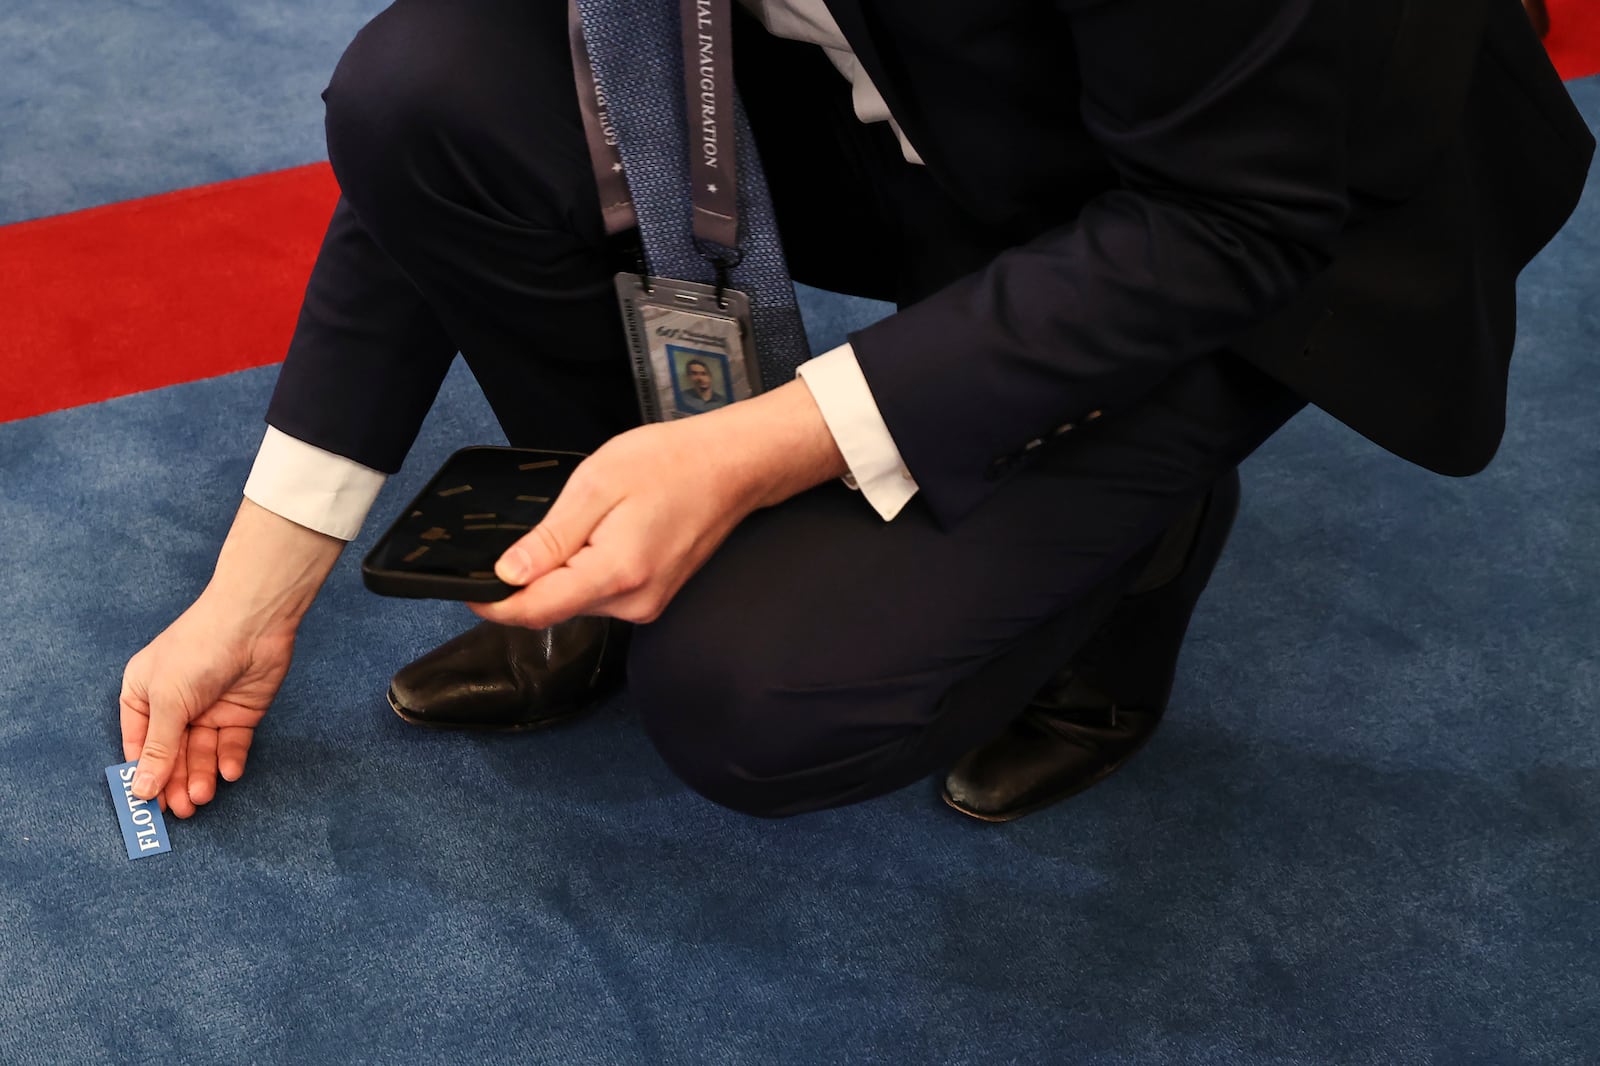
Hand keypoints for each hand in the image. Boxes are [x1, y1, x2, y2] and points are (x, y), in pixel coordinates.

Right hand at [117, 497, 343, 815]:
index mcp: (142, 696)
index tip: (149, 807)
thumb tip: (141, 790)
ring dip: (201, 776)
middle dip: (176, 782)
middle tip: (183, 810)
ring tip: (202, 796)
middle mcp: (174, 706)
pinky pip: (230, 745)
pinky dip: (229, 760)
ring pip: (201, 754)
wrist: (252, 623)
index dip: (145, 775)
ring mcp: (208, 710)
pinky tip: (228, 773)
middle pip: (172, 755)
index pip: (139, 745)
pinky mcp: (239, 714)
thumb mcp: (168, 701)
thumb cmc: (197, 651)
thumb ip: (159, 748)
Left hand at [472, 380, 846, 628]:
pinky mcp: (653, 597)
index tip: (465, 586)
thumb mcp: (596, 485)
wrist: (732, 466)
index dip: (493, 603)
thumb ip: (550, 538)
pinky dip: (587, 569)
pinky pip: (602, 593)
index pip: (536, 610)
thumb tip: (508, 575)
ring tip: (588, 519)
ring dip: (562, 571)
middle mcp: (634, 602)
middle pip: (555, 607)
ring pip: (577, 600)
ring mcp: (647, 604)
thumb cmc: (672, 464)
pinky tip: (606, 532)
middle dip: (531, 578)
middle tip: (537, 525)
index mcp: (615, 573)